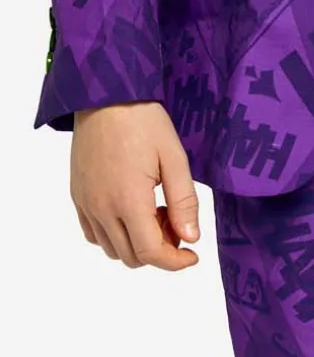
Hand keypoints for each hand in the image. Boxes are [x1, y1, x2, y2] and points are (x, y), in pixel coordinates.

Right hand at [70, 102, 200, 269]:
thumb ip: (183, 200)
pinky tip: (131, 210)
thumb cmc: (144, 120)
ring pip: (111, 249)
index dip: (174, 262)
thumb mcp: (174, 156)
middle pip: (130, 256)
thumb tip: (191, 238)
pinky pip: (93, 233)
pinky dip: (114, 235)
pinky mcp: (77, 196)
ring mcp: (85, 203)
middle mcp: (101, 208)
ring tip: (154, 211)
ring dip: (136, 243)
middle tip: (175, 220)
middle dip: (159, 249)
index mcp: (128, 200)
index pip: (150, 253)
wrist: (106, 94)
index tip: (193, 255)